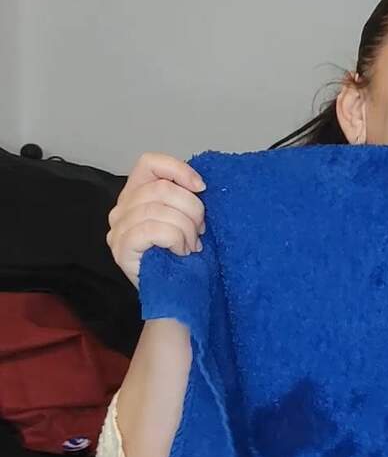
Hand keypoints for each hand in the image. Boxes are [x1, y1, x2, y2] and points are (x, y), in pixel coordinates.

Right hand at [107, 153, 206, 289]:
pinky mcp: (121, 248)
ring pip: (158, 209)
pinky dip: (175, 239)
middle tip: (200, 232)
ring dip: (186, 228)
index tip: (202, 188)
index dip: (178, 169)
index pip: (149, 163)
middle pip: (161, 188)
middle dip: (191, 209)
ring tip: (192, 246)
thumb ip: (184, 196)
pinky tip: (181, 252)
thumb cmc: (184, 255)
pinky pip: (153, 229)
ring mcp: (117, 229)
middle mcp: (121, 209)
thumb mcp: (187, 218)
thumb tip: (199, 185)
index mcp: (136, 195)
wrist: (177, 294)